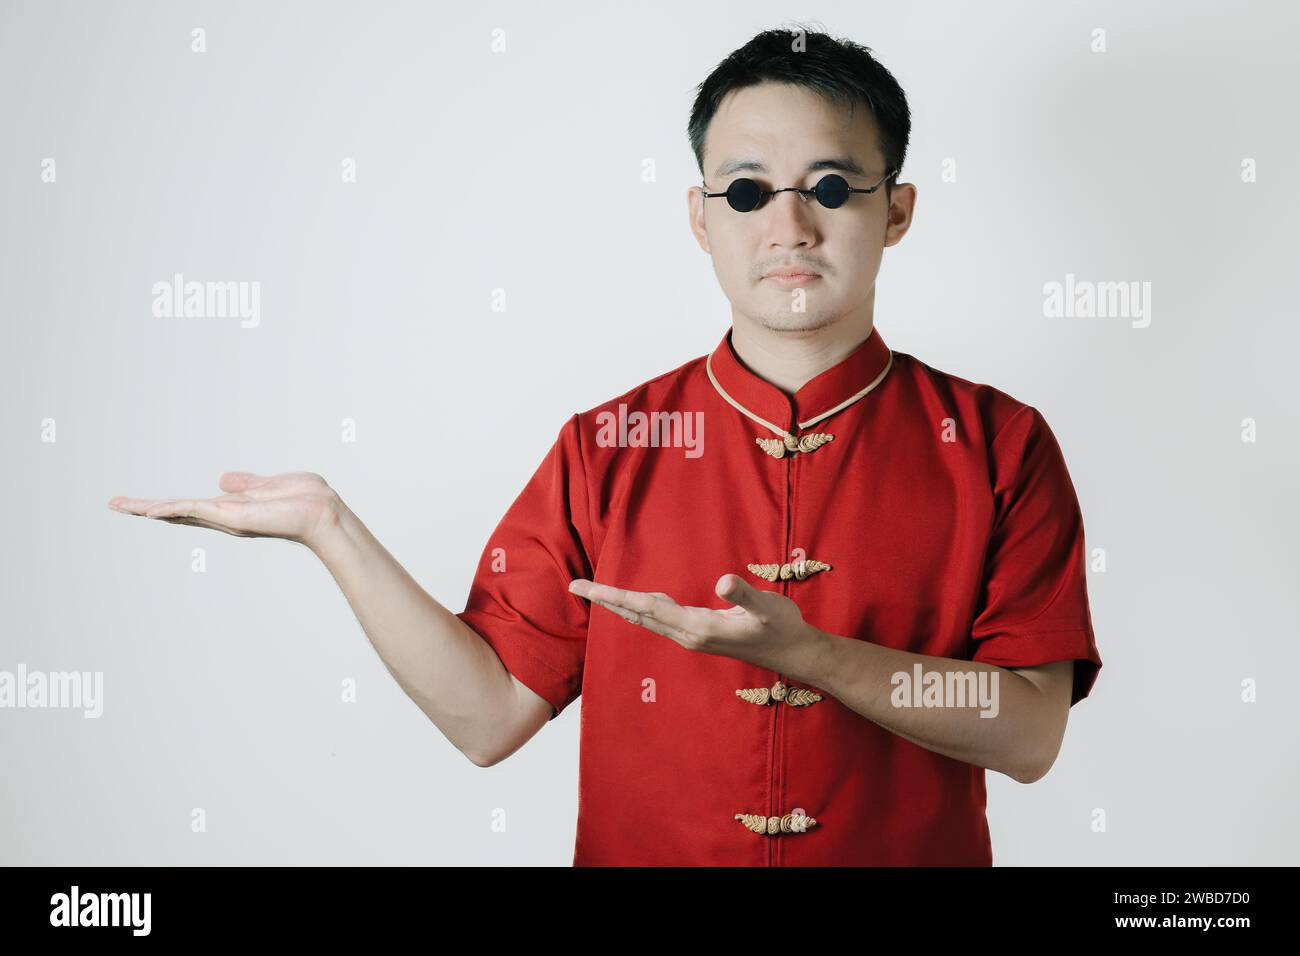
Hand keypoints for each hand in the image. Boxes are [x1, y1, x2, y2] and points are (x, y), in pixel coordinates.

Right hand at [107, 471, 340, 548]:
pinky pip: (195, 509)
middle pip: (176, 511)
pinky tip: (150, 510)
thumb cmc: (304, 500)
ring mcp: (226, 517)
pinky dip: (172, 509)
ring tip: (119, 505)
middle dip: (144, 508)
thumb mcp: (269, 485)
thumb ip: (246, 484)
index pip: (191, 506)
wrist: (322, 512)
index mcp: (232, 508)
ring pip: (179, 510)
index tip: (139, 504)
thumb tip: (224, 479)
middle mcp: (224, 516)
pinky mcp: (232, 514)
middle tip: (115, 504)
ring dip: (148, 508)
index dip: (165, 504)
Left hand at [567, 573, 813, 672]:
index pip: (646, 606)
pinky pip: (658, 619)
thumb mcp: (767, 606)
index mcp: (697, 627)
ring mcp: (691, 636)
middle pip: (637, 614)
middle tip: (574, 585)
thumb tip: (721, 582)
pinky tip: (636, 600)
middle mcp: (687, 634)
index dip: (614, 595)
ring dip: (620, 604)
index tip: (586, 588)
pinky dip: (640, 607)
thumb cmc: (782, 627)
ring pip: (645, 618)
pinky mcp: (698, 634)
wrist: (793, 652)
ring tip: (595, 592)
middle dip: (605, 600)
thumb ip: (744, 594)